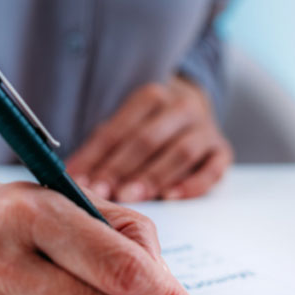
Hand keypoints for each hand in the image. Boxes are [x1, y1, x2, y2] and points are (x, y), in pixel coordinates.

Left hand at [66, 76, 232, 201]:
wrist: (193, 109)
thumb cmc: (148, 125)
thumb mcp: (124, 126)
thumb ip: (101, 149)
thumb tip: (72, 177)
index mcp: (150, 97)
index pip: (119, 129)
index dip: (98, 156)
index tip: (81, 181)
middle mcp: (181, 107)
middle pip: (148, 139)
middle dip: (123, 168)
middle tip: (104, 193)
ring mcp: (205, 128)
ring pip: (180, 152)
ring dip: (154, 176)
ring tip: (132, 197)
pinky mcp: (222, 150)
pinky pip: (213, 168)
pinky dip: (193, 184)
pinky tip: (172, 197)